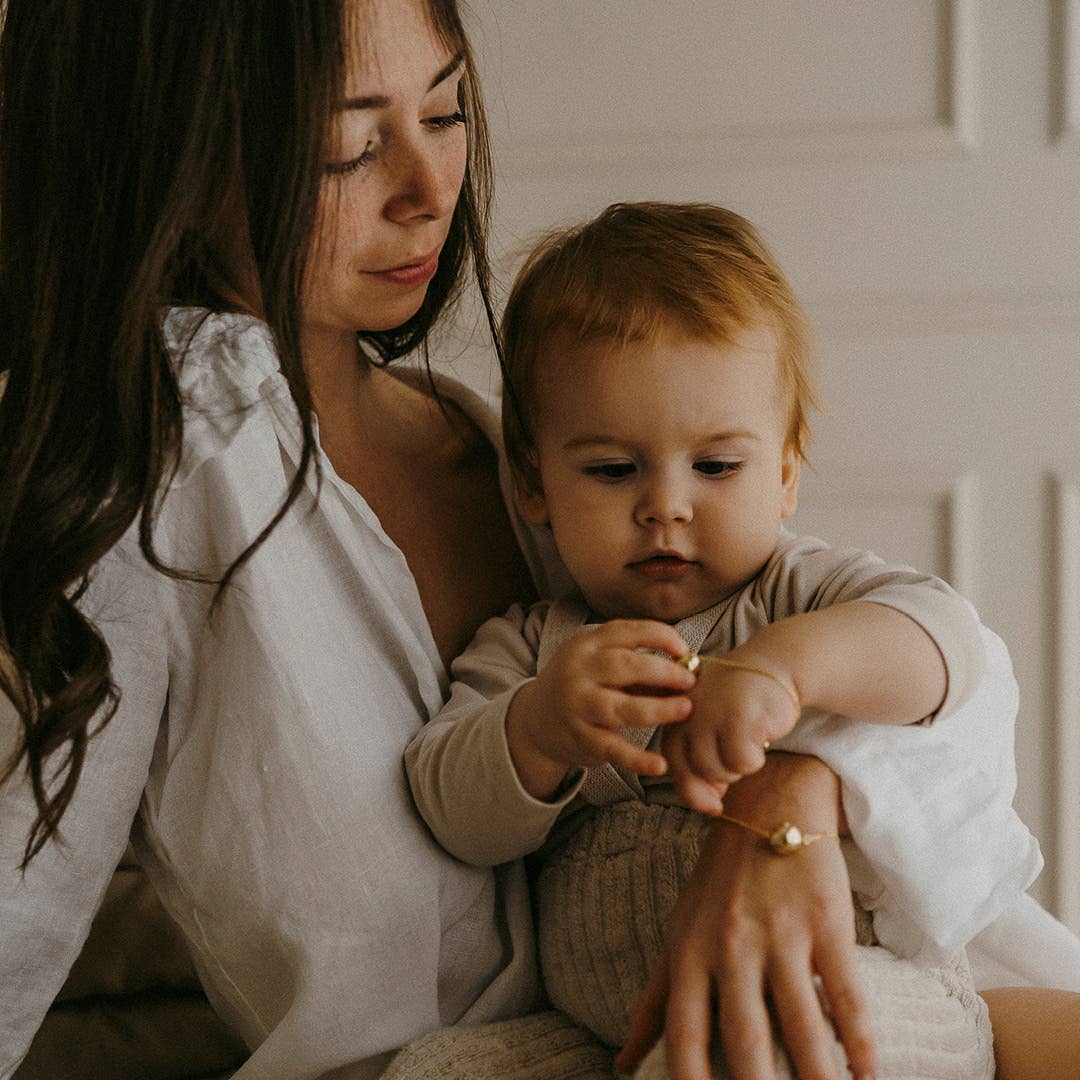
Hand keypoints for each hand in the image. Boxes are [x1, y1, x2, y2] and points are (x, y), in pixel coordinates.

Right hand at [506, 619, 696, 797]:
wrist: (535, 719)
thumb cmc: (582, 684)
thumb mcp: (597, 661)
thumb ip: (635, 662)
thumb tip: (687, 668)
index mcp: (586, 645)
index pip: (624, 632)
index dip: (659, 637)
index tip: (684, 649)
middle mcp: (578, 672)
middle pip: (623, 666)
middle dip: (662, 672)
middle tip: (690, 681)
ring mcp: (578, 706)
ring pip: (619, 708)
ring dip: (657, 709)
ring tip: (685, 709)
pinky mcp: (581, 739)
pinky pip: (613, 749)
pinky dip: (638, 759)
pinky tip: (661, 764)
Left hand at [616, 753, 876, 1079]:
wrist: (770, 807)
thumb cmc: (719, 883)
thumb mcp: (679, 934)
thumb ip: (653, 1001)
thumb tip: (621, 1063)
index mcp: (689, 954)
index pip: (684, 1036)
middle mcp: (730, 947)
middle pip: (744, 1039)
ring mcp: (779, 935)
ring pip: (802, 1025)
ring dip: (818, 1077)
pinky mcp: (825, 923)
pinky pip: (845, 992)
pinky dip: (860, 1039)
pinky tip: (868, 1074)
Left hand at [662, 658, 799, 814]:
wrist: (774, 666)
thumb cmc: (740, 701)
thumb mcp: (710, 723)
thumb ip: (701, 755)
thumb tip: (708, 803)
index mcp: (674, 710)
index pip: (673, 760)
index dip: (691, 788)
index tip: (714, 806)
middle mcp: (686, 710)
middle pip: (693, 770)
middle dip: (718, 780)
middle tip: (737, 764)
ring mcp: (711, 712)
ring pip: (717, 769)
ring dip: (737, 769)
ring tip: (749, 744)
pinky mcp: (739, 716)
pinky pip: (742, 762)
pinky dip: (755, 760)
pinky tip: (762, 738)